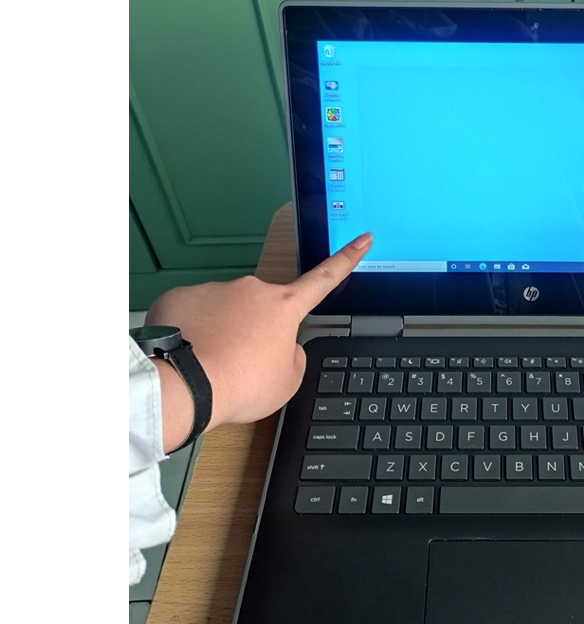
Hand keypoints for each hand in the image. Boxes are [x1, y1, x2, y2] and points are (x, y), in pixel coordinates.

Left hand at [145, 231, 372, 450]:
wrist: (183, 385)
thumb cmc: (240, 383)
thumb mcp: (287, 381)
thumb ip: (293, 356)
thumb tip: (280, 346)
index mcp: (284, 307)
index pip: (324, 279)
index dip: (346, 259)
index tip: (362, 238)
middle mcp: (251, 289)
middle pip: (260, 309)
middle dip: (253, 331)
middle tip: (240, 364)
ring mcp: (214, 290)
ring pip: (222, 312)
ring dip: (220, 333)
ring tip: (210, 364)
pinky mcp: (181, 297)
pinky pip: (191, 315)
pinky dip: (191, 333)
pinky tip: (186, 355)